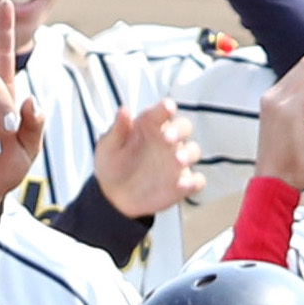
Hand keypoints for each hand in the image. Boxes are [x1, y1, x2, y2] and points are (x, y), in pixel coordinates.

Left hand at [93, 101, 203, 216]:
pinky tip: (182, 184)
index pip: (161, 112)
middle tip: (168, 138)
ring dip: (187, 154)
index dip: (166, 108)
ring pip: (192, 151)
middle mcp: (166, 141)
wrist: (113, 197)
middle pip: (183, 127)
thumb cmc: (111, 166)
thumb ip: (117, 129)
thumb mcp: (108, 147)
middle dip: (179, 130)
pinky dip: (193, 181)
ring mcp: (176, 161)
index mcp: (149, 127)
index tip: (167, 108)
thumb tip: (123, 110)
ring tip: (177, 160)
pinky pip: (195, 180)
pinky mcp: (182, 182)